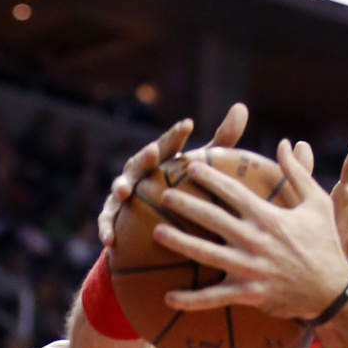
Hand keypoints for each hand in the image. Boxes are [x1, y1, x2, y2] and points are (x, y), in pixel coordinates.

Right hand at [97, 103, 249, 245]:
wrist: (154, 218)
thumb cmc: (183, 186)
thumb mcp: (202, 166)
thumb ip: (221, 141)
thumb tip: (241, 107)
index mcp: (160, 159)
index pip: (169, 144)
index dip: (176, 135)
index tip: (189, 125)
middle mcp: (139, 172)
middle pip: (141, 161)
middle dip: (146, 157)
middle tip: (154, 152)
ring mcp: (124, 192)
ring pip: (119, 187)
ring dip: (121, 186)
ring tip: (124, 192)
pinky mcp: (113, 215)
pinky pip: (107, 221)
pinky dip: (106, 228)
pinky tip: (109, 240)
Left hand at [154, 139, 347, 321]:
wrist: (332, 290)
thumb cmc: (324, 244)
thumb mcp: (317, 204)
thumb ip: (299, 173)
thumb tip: (287, 143)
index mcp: (268, 217)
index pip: (232, 191)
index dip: (210, 177)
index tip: (190, 166)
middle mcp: (255, 240)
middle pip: (212, 219)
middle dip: (186, 204)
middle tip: (163, 194)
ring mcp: (249, 268)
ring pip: (207, 254)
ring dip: (180, 242)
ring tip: (157, 232)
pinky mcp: (248, 293)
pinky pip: (214, 298)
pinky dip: (191, 300)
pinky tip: (168, 297)